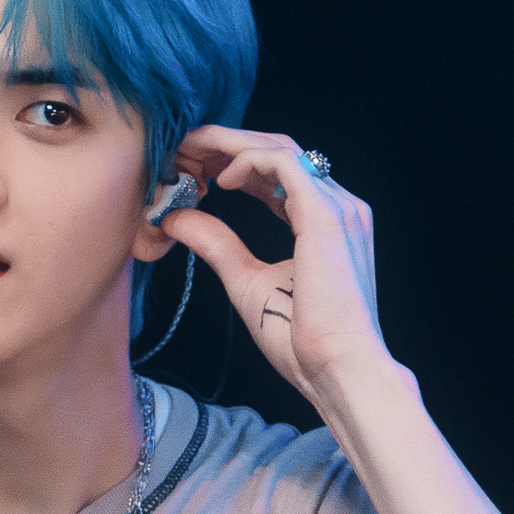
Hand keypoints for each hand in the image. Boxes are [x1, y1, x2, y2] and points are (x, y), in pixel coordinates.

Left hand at [163, 125, 388, 418]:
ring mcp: (337, 206)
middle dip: (228, 144)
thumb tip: (175, 218)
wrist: (338, 369)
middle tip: (184, 148)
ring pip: (280, 147)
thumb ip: (216, 244)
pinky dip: (247, 160)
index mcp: (325, 222)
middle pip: (279, 150)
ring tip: (191, 152)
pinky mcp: (327, 214)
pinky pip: (283, 162)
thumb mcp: (246, 281)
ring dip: (231, 144)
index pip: (280, 173)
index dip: (236, 164)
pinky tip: (221, 178)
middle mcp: (337, 206)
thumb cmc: (303, 340)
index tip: (196, 170)